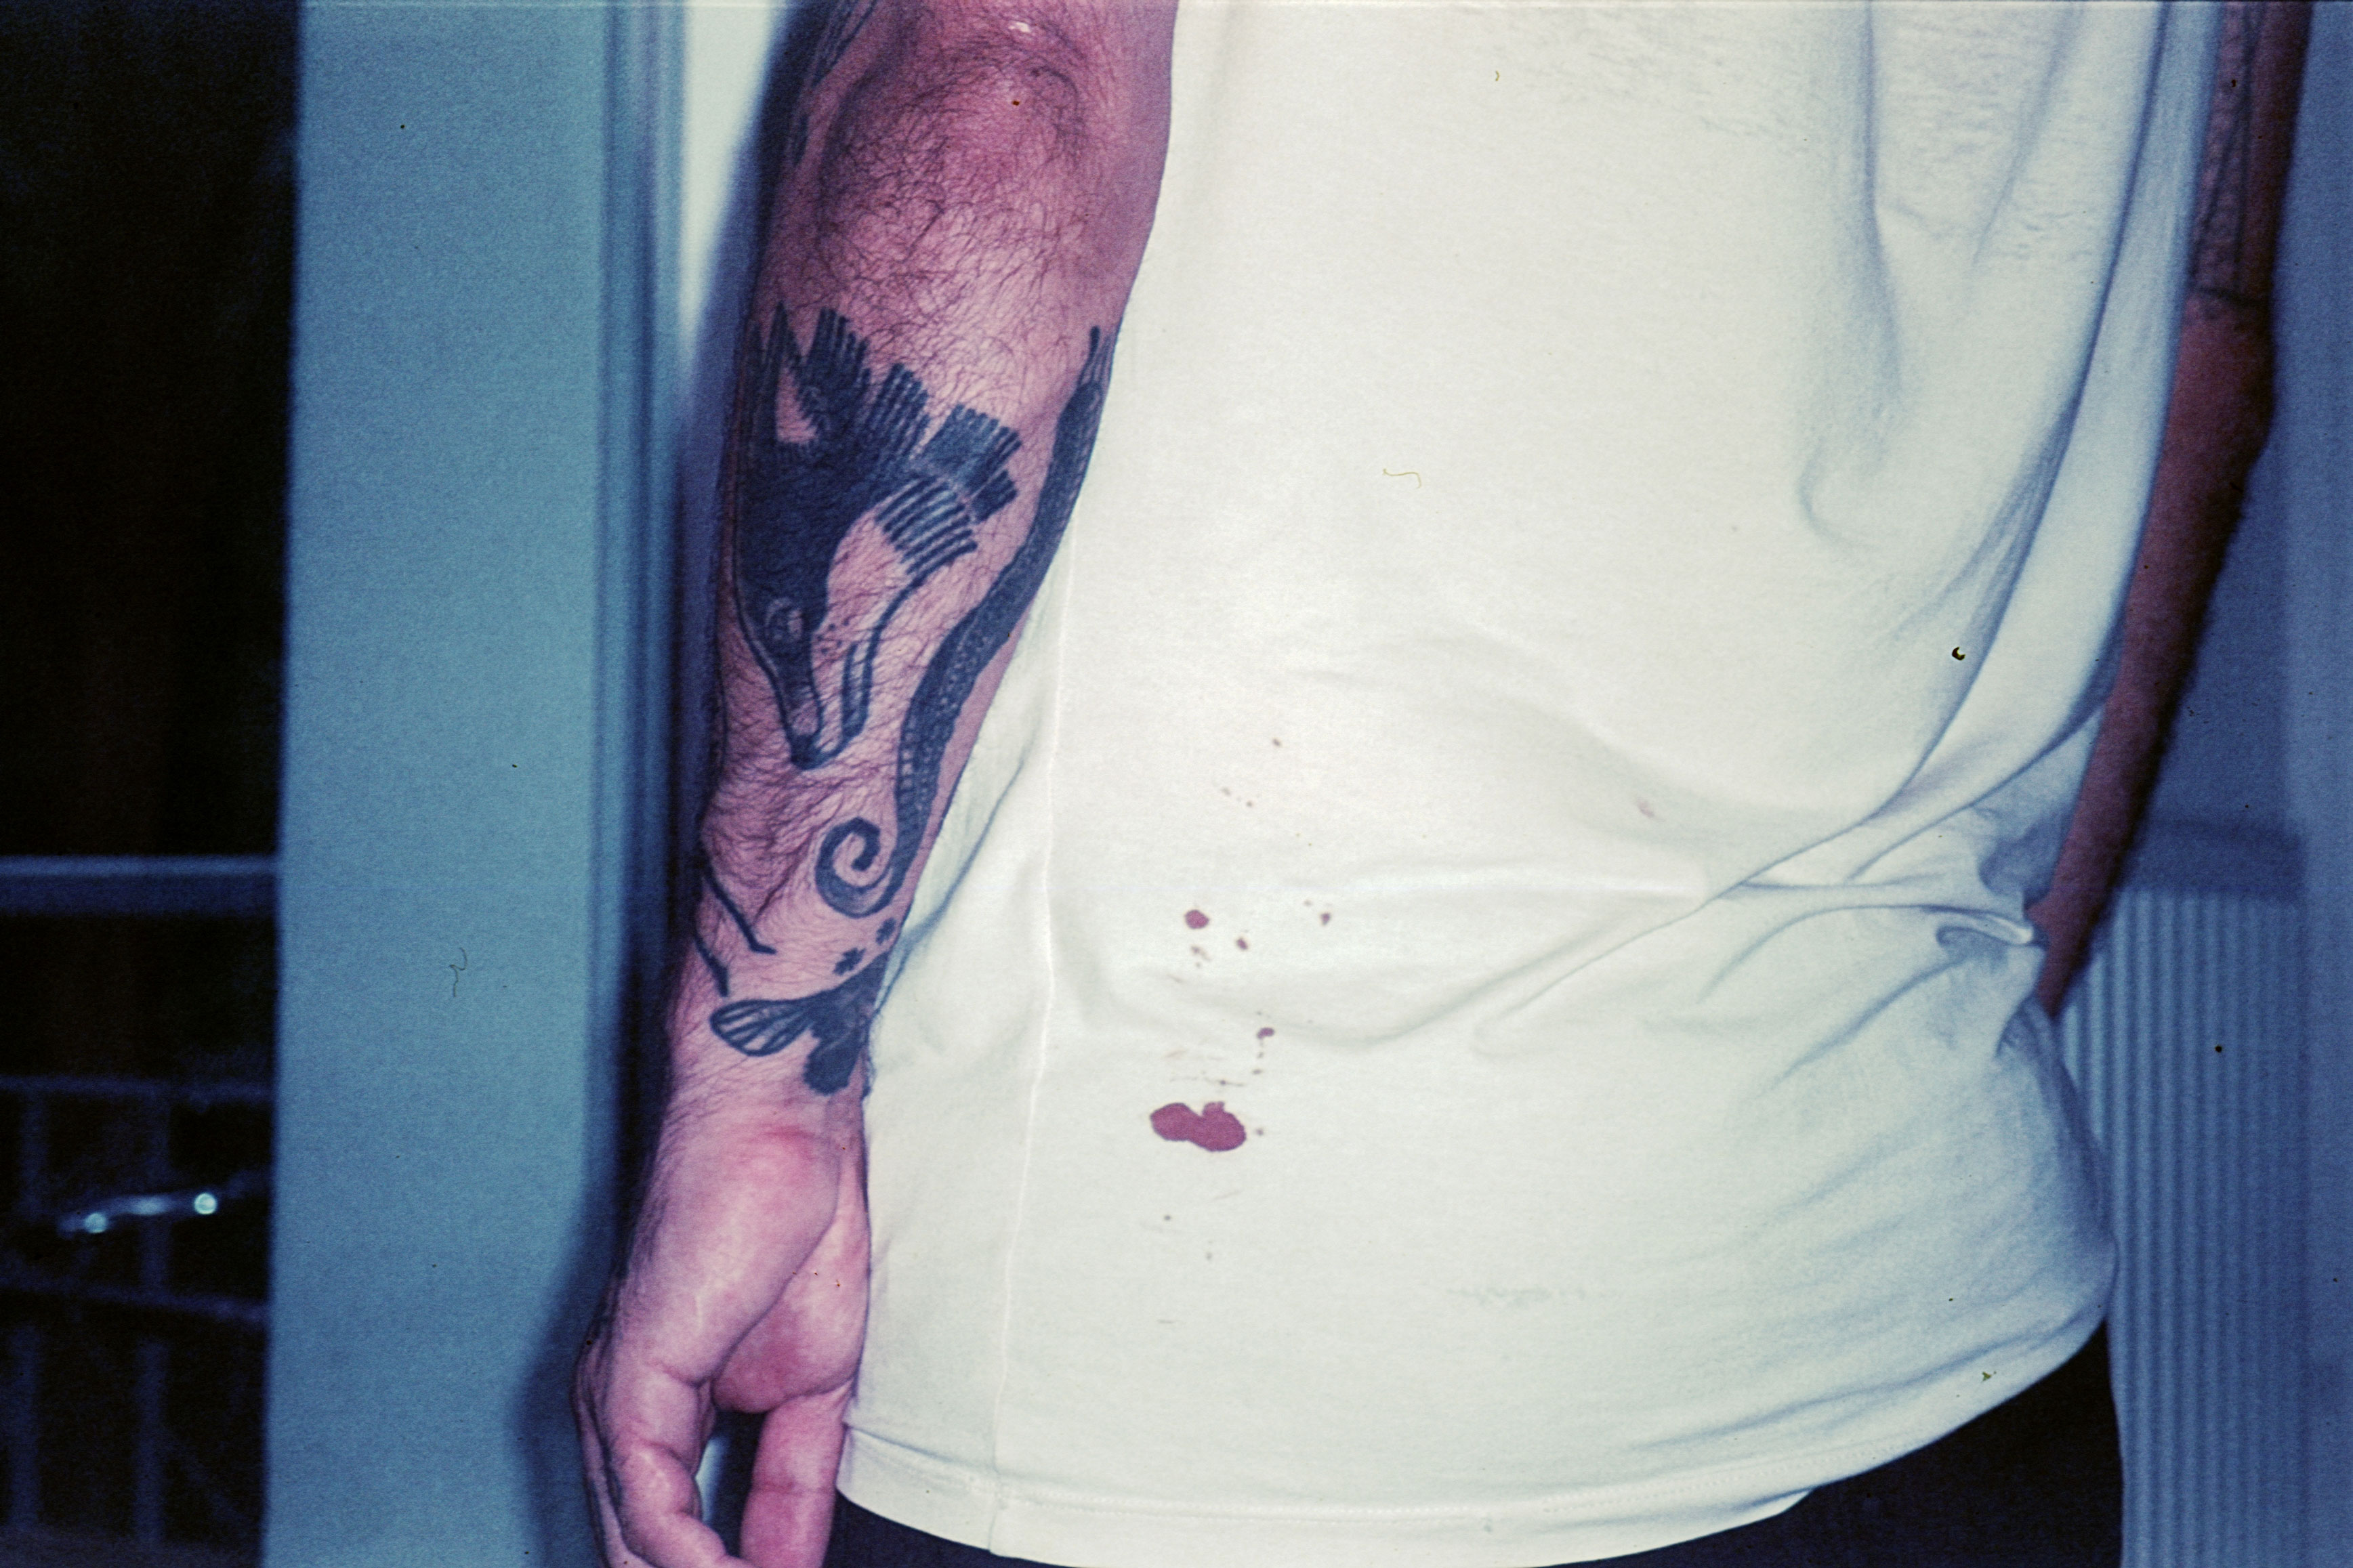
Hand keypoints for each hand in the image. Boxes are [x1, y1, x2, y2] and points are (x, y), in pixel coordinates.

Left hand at [577, 1090, 869, 1567]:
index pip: (677, 1534)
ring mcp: (618, 1399)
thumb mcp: (819, 1387)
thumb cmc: (800, 1227)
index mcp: (665, 1411)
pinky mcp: (630, 1378)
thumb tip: (789, 1564)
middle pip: (642, 1549)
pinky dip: (688, 1557)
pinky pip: (646, 1498)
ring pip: (632, 1540)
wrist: (784, 1132)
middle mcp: (624, 1414)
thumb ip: (794, 1481)